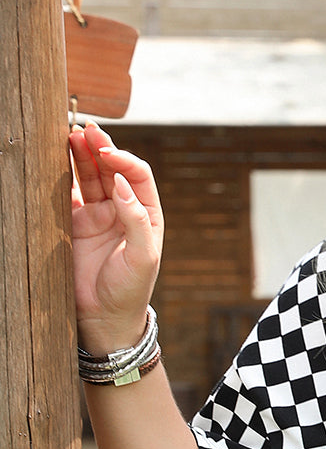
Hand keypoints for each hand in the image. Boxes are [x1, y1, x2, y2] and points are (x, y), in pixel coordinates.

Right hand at [69, 121, 163, 353]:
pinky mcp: (74, 224)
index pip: (138, 176)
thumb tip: (124, 183)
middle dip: (101, 147)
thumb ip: (136, 219)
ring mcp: (97, 215)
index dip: (125, 160)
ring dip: (81, 155)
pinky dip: (63, 174)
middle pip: (112, 169)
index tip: (109, 154)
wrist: (103, 318)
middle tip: (87, 130)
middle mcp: (123, 210)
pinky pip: (68, 193)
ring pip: (89, 176)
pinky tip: (56, 157)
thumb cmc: (130, 290)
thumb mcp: (143, 257)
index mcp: (146, 215)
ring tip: (71, 134)